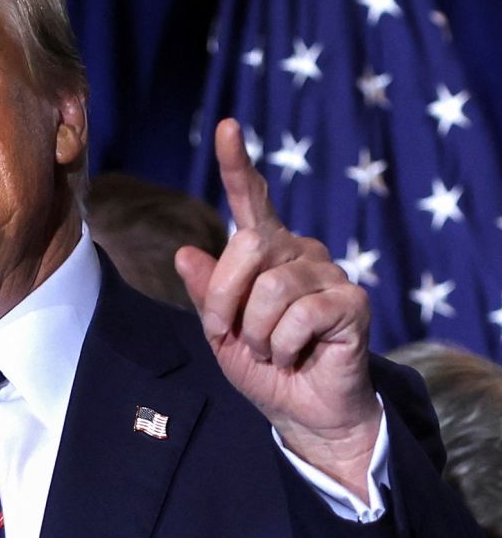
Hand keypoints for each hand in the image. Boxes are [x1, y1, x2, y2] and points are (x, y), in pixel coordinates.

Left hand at [175, 119, 381, 497]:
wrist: (303, 411)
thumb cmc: (262, 366)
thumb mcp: (219, 332)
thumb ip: (207, 294)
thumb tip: (185, 253)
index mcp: (265, 251)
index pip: (250, 200)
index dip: (236, 164)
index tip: (227, 127)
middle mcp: (299, 251)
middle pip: (246, 248)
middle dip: (226, 300)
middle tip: (232, 336)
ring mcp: (328, 273)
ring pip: (271, 289)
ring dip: (256, 333)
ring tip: (271, 350)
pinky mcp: (351, 302)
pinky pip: (299, 315)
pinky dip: (283, 346)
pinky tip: (296, 355)